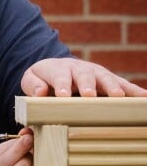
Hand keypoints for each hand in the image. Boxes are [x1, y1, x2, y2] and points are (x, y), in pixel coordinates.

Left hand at [21, 58, 146, 97]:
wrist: (54, 69)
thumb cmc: (42, 79)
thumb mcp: (30, 79)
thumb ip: (32, 85)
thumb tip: (41, 92)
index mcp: (57, 68)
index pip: (59, 76)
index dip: (61, 84)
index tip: (62, 95)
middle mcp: (78, 68)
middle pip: (84, 75)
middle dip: (88, 85)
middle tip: (89, 95)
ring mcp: (95, 73)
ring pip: (105, 78)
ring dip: (112, 87)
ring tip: (119, 97)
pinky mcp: (107, 79)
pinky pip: (122, 84)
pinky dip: (133, 90)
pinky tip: (143, 98)